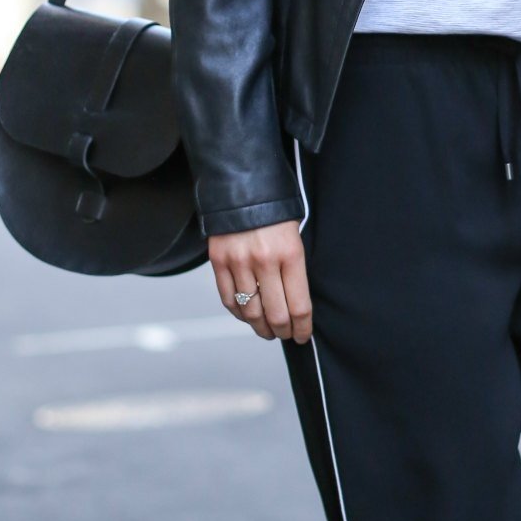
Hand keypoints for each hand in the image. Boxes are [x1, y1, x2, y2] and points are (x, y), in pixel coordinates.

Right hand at [208, 221, 312, 342]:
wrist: (241, 185)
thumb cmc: (274, 211)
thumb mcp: (295, 235)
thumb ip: (294, 268)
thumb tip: (296, 305)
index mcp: (290, 254)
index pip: (299, 306)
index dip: (302, 328)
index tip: (302, 336)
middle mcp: (264, 261)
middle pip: (275, 315)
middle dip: (282, 331)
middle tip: (285, 335)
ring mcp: (238, 262)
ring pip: (250, 312)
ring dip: (260, 327)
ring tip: (266, 330)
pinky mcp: (218, 261)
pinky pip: (228, 299)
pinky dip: (239, 313)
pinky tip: (247, 315)